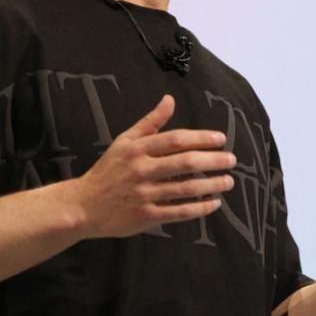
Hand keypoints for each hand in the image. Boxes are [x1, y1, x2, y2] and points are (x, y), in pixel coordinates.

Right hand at [70, 94, 236, 239]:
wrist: (83, 205)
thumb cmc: (108, 170)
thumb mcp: (125, 141)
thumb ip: (150, 122)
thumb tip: (170, 100)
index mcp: (138, 149)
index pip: (176, 140)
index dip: (201, 138)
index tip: (221, 140)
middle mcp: (142, 170)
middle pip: (185, 163)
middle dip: (213, 161)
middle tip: (231, 160)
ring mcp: (144, 194)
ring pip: (186, 189)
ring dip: (211, 185)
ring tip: (228, 182)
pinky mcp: (146, 216)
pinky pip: (179, 212)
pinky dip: (199, 208)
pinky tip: (213, 203)